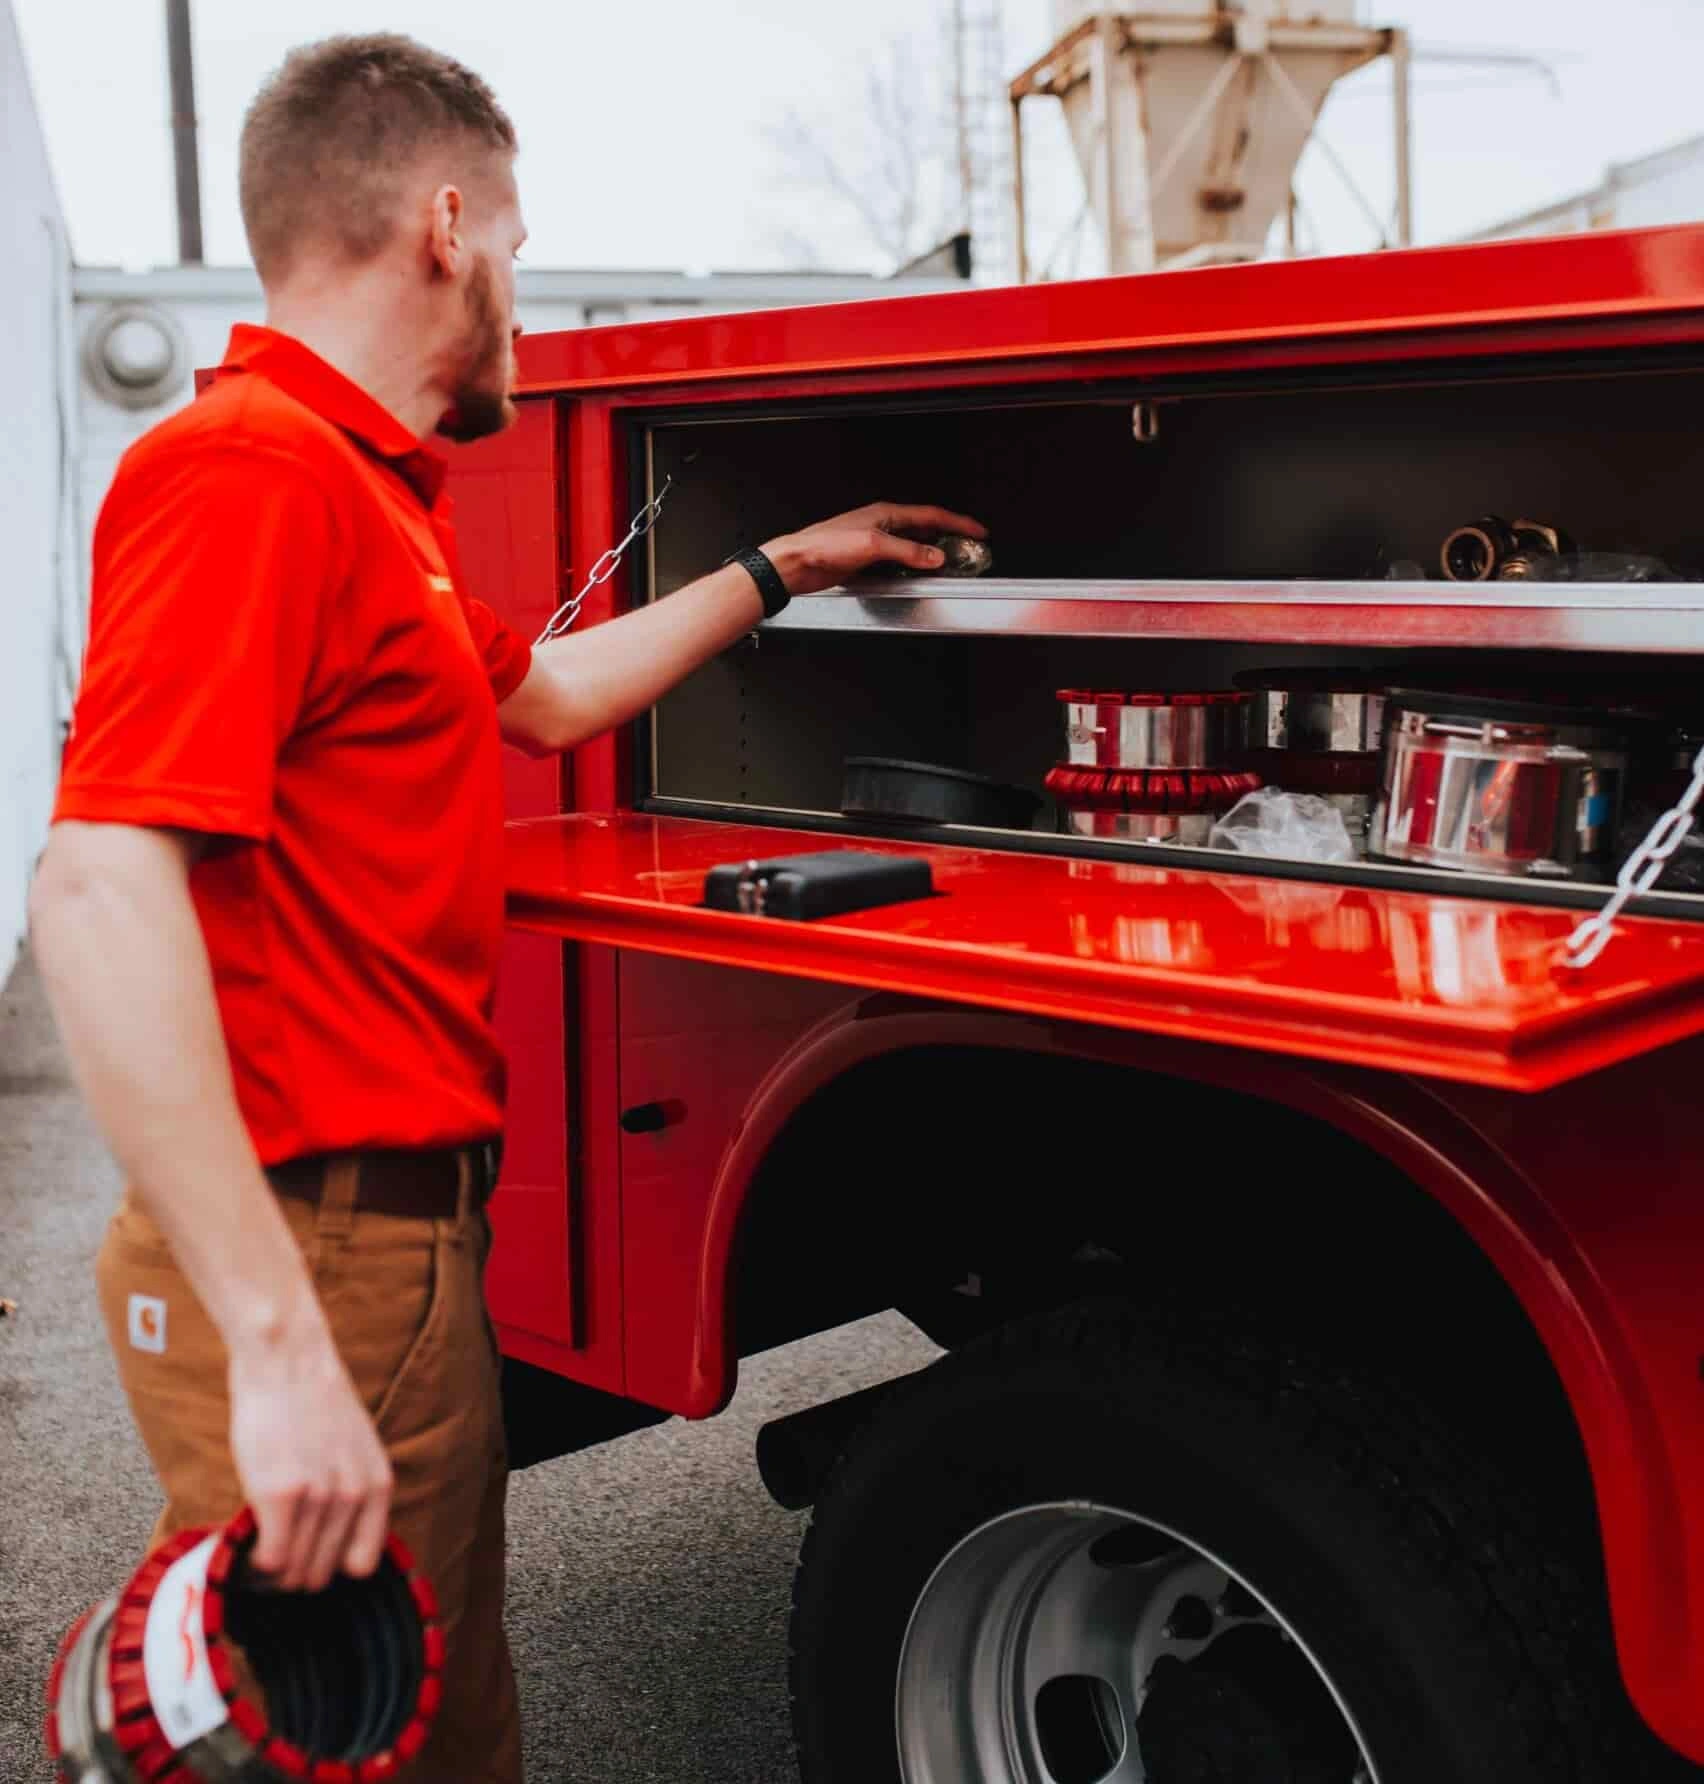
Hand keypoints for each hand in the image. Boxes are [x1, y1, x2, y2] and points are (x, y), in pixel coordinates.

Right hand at [228, 1317, 392, 1591]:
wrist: (287, 1358)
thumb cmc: (312, 1401)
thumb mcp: (353, 1449)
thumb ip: (350, 1492)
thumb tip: (328, 1544)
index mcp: (377, 1486)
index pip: (362, 1564)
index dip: (330, 1569)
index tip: (306, 1561)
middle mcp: (355, 1495)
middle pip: (322, 1575)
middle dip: (294, 1574)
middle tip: (270, 1558)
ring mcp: (320, 1497)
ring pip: (293, 1574)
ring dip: (271, 1573)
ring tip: (256, 1554)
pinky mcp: (280, 1494)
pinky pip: (270, 1560)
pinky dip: (254, 1566)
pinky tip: (247, 1549)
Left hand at [762, 503, 988, 596]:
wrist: (798, 562)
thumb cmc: (826, 545)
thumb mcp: (873, 545)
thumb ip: (908, 551)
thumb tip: (935, 556)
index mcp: (886, 513)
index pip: (931, 515)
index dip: (957, 522)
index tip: (977, 530)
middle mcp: (882, 525)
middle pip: (924, 529)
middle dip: (949, 537)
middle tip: (968, 547)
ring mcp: (875, 542)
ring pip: (913, 545)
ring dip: (931, 552)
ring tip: (950, 562)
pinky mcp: (866, 560)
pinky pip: (899, 561)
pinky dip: (914, 565)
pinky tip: (918, 574)